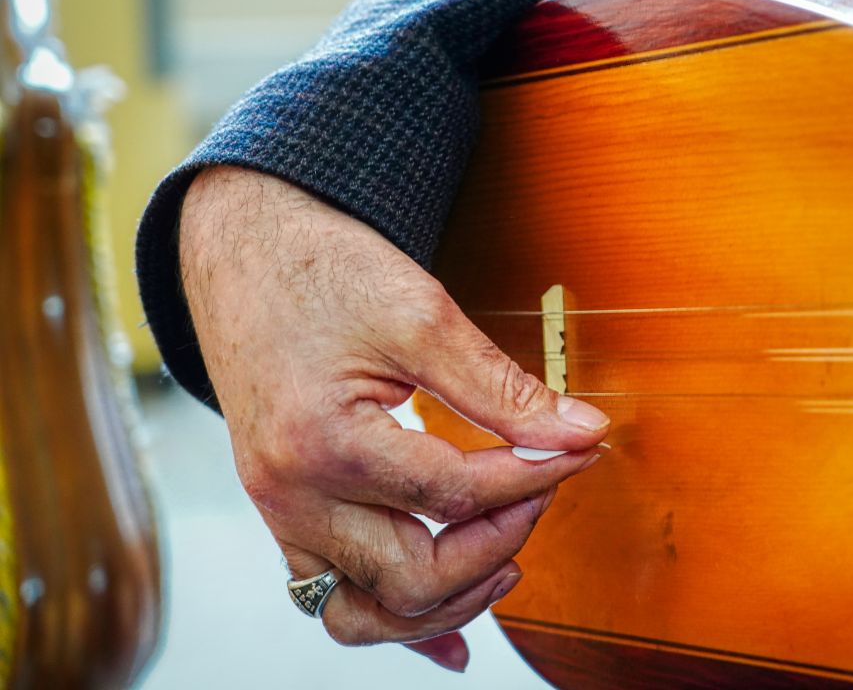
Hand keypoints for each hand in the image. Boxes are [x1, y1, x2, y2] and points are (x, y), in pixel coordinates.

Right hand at [179, 165, 609, 671]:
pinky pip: (332, 598)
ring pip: (363, 613)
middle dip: (498, 543)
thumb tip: (581, 430)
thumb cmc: (323, 268)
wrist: (244, 246)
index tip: (580, 451)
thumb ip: (502, 386)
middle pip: (412, 576)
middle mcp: (290, 493)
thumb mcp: (421, 313)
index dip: (534, 478)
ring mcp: (279, 511)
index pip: (454, 495)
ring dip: (447, 602)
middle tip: (544, 493)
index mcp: (322, 442)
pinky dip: (393, 618)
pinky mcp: (283, 512)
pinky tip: (451, 634)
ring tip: (506, 560)